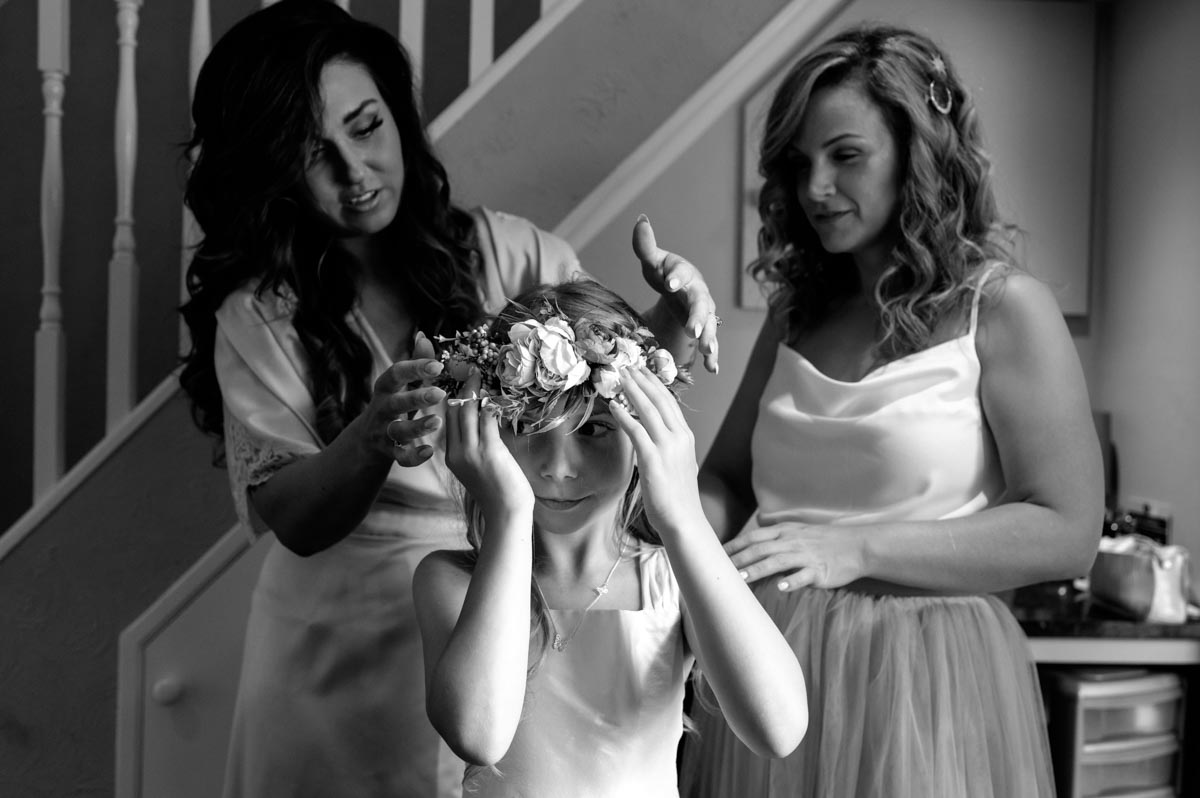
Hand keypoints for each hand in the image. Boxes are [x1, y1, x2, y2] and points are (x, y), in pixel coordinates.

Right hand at [364, 331, 445, 466]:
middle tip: (440, 393)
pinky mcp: (388, 452)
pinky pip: (399, 456)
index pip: (396, 373)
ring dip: (416, 427)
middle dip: (416, 398)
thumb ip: (415, 363)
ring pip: (398, 430)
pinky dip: (412, 456)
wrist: (366, 440)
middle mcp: (381, 408)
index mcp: (386, 388)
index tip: (438, 365)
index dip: (415, 368)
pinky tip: (428, 452)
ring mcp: (383, 431)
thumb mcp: (400, 384)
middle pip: (396, 402)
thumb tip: (423, 336)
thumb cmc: (393, 404)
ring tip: (437, 422)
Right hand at [443, 373, 533, 517]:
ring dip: (475, 391)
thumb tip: (487, 420)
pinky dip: (491, 405)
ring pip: (468, 411)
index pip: (447, 419)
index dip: (454, 399)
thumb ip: (476, 446)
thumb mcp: (478, 468)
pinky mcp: (489, 451)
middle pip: (454, 411)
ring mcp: (471, 451)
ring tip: (480, 377)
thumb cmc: (497, 492)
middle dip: (462, 389)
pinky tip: (495, 396)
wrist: (505, 513)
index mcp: (451, 456)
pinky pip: (487, 419)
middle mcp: (456, 452)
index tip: (462, 383)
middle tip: (471, 371)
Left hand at [609, 365, 703, 536]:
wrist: (684, 520)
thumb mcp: (680, 465)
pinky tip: (614, 406)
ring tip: (620, 378)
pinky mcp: (653, 459)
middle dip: (643, 380)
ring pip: (648, 410)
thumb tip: (659, 441)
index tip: (643, 372)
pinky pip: (636, 431)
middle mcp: (679, 437)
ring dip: (632, 391)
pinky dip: (624, 416)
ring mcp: (667, 447)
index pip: (670, 403)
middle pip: (659, 400)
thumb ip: (670, 449)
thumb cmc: (678, 498)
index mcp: (686, 437)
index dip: (655, 385)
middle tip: (629, 366)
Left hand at [632, 215, 719, 372]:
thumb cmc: (664, 274)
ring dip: (709, 338)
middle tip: (692, 330)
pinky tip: (713, 368)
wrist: (678, 290)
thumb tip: (641, 219)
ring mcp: (704, 313)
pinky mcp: (704, 330)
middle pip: (701, 303)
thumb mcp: (653, 261)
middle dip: (698, 317)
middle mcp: (699, 293)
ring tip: (706, 350)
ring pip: (710, 325)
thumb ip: (645, 245)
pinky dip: (713, 355)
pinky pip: (711, 343)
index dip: (676, 277)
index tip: (668, 282)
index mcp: (684, 274)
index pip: (682, 273)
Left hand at [724, 522, 866, 590]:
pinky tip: (780, 587)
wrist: (857, 545)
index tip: (714, 555)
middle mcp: (792, 542)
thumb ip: (775, 537)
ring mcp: (806, 556)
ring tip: (740, 578)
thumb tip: (751, 542)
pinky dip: (791, 581)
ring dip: (757, 569)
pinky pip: (804, 575)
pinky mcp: (820, 570)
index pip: (753, 538)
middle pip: (760, 549)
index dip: (733, 546)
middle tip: (718, 570)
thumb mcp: (798, 532)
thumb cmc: (824, 541)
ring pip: (777, 562)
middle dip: (738, 559)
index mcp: (785, 532)